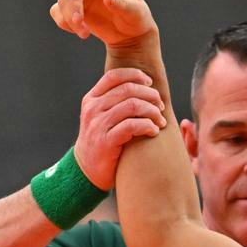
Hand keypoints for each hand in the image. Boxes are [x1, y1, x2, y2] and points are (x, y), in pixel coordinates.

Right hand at [49, 0, 156, 48]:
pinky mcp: (74, 8)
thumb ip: (122, 4)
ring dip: (69, 18)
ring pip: (64, 0)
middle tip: (79, 23)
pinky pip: (58, 11)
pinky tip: (79, 32)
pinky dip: (63, 22)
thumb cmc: (137, 19)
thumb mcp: (135, 12)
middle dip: (73, 5)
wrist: (130, 35)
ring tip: (84, 33)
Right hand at [73, 68, 166, 189]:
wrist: (86, 171)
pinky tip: (154, 131)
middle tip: (160, 105)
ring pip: (133, 106)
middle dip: (150, 95)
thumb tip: (143, 86)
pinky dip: (148, 126)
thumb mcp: (101, 117)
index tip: (149, 82)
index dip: (135, 75)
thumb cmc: (102, 141)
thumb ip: (114, 102)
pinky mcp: (106, 141)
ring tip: (160, 121)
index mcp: (92, 99)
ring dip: (152, 111)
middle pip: (128, 89)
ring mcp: (98, 125)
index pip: (114, 76)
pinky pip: (132, 126)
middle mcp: (93, 109)